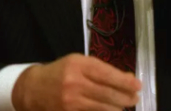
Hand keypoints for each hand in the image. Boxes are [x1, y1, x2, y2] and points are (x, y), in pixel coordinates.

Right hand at [12, 53, 141, 110]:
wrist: (32, 89)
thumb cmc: (60, 72)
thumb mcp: (79, 63)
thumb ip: (101, 70)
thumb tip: (127, 78)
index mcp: (78, 65)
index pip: (107, 74)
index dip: (125, 81)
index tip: (138, 85)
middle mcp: (74, 83)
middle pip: (107, 93)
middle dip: (125, 97)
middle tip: (135, 98)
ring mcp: (70, 102)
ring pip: (102, 108)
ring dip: (118, 108)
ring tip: (126, 105)